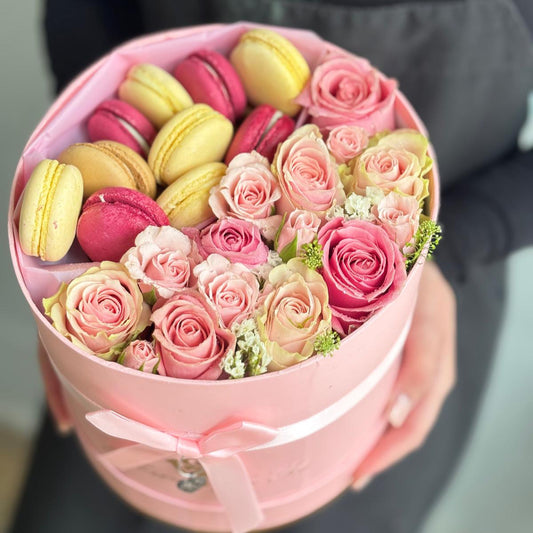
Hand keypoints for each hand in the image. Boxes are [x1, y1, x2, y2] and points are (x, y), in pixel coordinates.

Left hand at [352, 260, 455, 489]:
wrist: (419, 259)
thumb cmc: (392, 260)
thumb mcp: (385, 266)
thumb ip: (367, 290)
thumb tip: (314, 328)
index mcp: (431, 314)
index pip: (426, 358)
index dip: (412, 389)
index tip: (389, 417)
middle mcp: (438, 345)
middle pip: (425, 404)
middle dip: (393, 444)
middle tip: (358, 474)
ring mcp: (435, 361)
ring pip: (421, 415)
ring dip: (390, 447)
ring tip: (358, 471)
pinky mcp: (423, 370)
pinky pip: (413, 408)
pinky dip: (391, 432)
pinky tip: (367, 445)